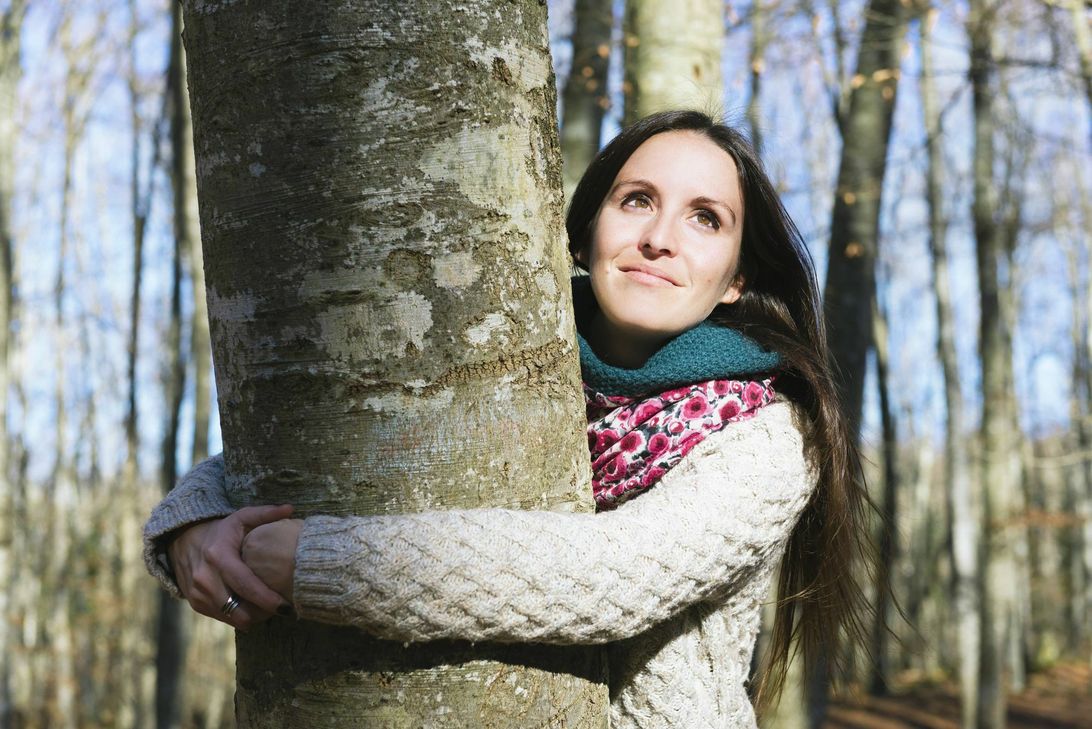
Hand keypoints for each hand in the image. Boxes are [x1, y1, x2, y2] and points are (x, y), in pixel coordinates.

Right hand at [167, 504, 294, 629]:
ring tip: (270, 609)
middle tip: (283, 610)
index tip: (287, 607)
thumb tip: (290, 508)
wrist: (182, 540)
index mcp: (219, 556)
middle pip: (241, 609)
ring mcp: (198, 593)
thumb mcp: (241, 517)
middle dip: (264, 613)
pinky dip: (239, 616)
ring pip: (233, 618)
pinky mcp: (196, 604)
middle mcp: (205, 578)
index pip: (247, 585)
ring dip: (254, 617)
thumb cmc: (221, 530)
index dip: (268, 600)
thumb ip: (265, 513)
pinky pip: (223, 618)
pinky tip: (253, 608)